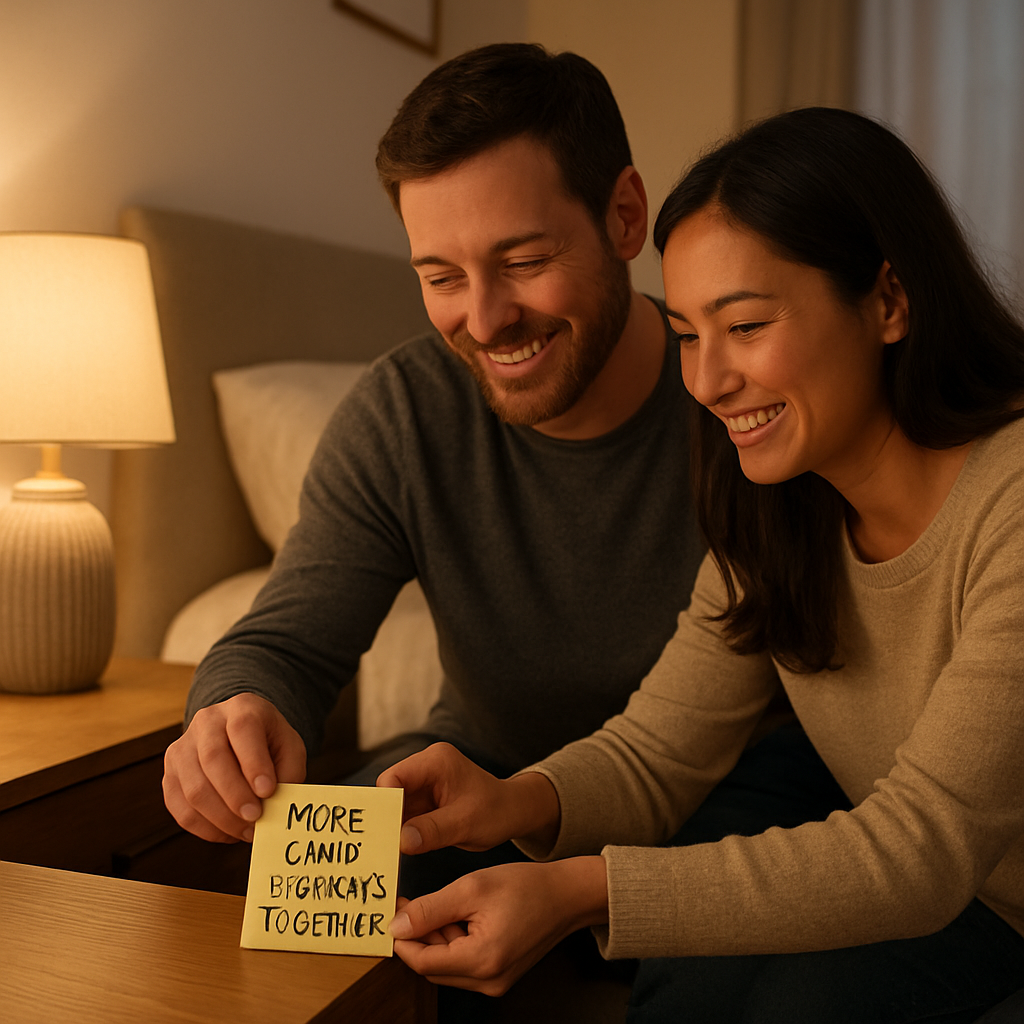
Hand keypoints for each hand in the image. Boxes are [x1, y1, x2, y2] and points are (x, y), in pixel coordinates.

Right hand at [163, 692, 306, 842]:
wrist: (239, 735)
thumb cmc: (268, 743)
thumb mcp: (289, 747)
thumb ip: (289, 772)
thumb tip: (277, 808)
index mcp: (242, 707)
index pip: (243, 729)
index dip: (254, 762)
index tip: (268, 791)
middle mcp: (207, 722)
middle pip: (213, 759)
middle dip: (235, 795)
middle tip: (256, 818)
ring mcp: (183, 747)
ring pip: (193, 788)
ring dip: (221, 818)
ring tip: (246, 830)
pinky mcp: (170, 773)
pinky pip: (180, 807)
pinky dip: (204, 827)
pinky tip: (227, 832)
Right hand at [376, 742, 559, 855]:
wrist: (513, 812)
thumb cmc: (496, 811)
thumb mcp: (466, 823)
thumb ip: (433, 830)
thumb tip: (401, 841)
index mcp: (436, 761)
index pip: (394, 778)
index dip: (384, 803)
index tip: (381, 833)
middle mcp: (425, 767)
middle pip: (390, 792)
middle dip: (384, 819)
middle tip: (376, 848)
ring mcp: (423, 783)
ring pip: (393, 806)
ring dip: (390, 828)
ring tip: (383, 855)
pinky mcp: (424, 800)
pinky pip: (403, 815)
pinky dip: (400, 833)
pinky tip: (395, 852)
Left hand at [389, 857, 608, 994]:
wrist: (565, 895)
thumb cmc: (525, 887)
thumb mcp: (472, 888)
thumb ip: (431, 909)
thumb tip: (397, 926)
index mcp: (482, 960)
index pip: (423, 961)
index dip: (402, 938)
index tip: (392, 912)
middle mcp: (488, 981)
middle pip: (433, 967)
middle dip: (418, 937)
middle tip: (411, 903)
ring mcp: (495, 982)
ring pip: (447, 966)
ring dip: (436, 939)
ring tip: (442, 904)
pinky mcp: (499, 975)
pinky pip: (464, 965)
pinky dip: (454, 942)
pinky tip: (459, 916)